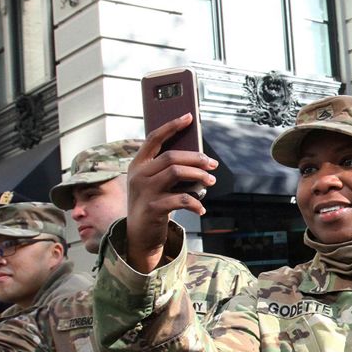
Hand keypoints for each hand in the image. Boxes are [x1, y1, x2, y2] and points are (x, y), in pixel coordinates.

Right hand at [127, 113, 218, 272]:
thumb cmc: (152, 203)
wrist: (139, 235)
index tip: (189, 116)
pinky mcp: (153, 208)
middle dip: (197, 158)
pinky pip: (181, 199)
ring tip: (210, 182)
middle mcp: (138, 175)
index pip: (154, 138)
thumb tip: (199, 158)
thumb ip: (168, 170)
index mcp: (138, 164)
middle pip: (172, 156)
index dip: (171, 126)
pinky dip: (195, 203)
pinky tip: (200, 208)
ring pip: (177, 173)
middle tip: (213, 165)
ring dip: (199, 176)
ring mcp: (144, 191)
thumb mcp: (154, 183)